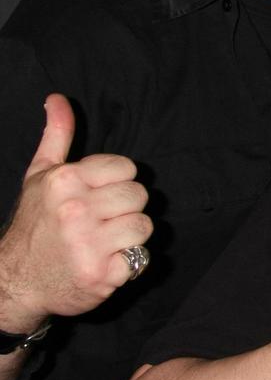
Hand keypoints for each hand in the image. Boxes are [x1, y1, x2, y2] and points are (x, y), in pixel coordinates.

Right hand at [0, 94, 151, 328]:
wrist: (18, 280)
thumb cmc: (36, 223)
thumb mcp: (41, 176)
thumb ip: (57, 136)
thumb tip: (58, 99)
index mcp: (64, 181)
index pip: (127, 168)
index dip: (117, 182)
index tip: (97, 196)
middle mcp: (75, 210)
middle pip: (139, 196)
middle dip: (125, 209)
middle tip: (100, 222)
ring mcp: (88, 244)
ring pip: (143, 226)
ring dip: (129, 237)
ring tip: (103, 242)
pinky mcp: (101, 275)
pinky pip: (141, 258)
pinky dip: (128, 263)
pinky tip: (104, 262)